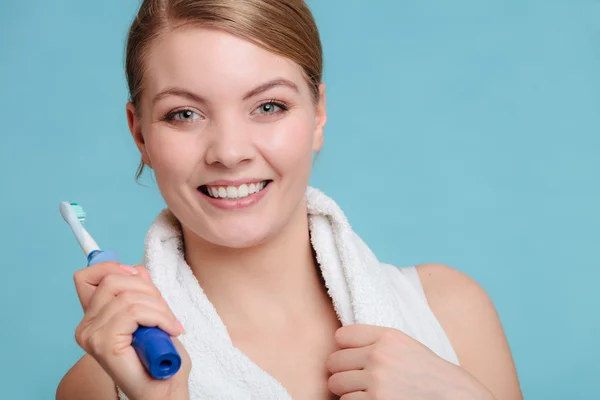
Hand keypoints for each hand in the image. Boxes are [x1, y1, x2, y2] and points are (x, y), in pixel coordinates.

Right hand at [73, 262, 190, 399]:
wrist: (165, 388)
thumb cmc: (159, 355)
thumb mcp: (150, 311)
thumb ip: (138, 290)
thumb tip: (134, 269)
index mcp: (93, 317)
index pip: (86, 276)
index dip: (113, 267)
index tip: (138, 277)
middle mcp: (86, 326)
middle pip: (114, 280)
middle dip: (148, 289)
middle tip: (164, 311)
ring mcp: (92, 335)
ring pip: (129, 297)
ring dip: (159, 307)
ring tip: (169, 324)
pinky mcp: (104, 343)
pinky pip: (135, 312)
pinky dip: (160, 316)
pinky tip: (170, 329)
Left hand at [326, 324, 492, 399]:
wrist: (455, 397)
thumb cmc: (428, 373)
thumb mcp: (405, 346)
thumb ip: (376, 341)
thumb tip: (338, 344)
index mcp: (387, 337)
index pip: (341, 336)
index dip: (344, 349)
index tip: (352, 357)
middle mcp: (379, 356)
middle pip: (333, 362)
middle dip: (341, 372)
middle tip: (356, 380)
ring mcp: (377, 382)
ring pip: (336, 385)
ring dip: (347, 392)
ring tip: (365, 393)